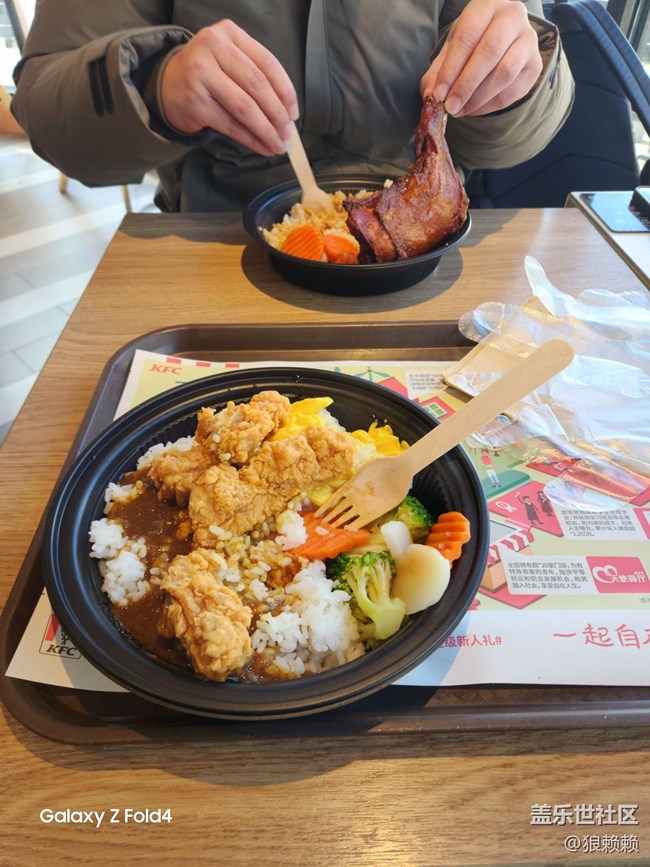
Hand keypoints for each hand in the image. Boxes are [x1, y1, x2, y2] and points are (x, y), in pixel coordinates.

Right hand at [160, 19, 297, 155]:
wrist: (168, 84)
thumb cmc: (209, 74)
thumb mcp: (231, 60)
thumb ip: (256, 75)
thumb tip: (287, 113)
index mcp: (229, 33)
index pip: (267, 63)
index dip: (285, 91)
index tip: (294, 113)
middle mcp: (213, 48)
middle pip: (257, 85)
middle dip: (277, 114)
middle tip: (287, 133)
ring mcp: (201, 74)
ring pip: (245, 107)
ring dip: (265, 130)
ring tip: (277, 145)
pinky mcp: (195, 102)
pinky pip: (230, 125)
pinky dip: (250, 139)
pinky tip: (261, 147)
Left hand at [421, 0, 542, 116]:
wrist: (502, 40)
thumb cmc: (472, 42)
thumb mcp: (452, 49)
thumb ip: (439, 71)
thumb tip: (432, 96)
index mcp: (487, 5)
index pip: (467, 37)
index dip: (451, 69)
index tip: (439, 94)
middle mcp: (513, 16)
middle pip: (489, 52)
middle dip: (466, 84)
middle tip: (451, 106)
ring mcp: (529, 40)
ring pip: (505, 72)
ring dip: (479, 97)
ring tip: (461, 110)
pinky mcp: (535, 64)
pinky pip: (513, 90)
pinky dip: (491, 105)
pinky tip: (474, 109)